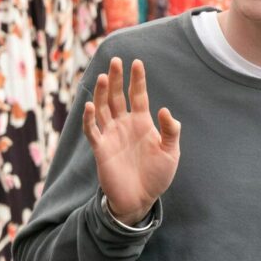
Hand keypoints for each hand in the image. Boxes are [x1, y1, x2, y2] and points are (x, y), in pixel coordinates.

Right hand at [84, 58, 180, 225]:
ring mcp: (111, 135)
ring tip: (102, 76)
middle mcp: (124, 125)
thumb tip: (165, 110)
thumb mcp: (170, 152)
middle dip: (115, 79)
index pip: (137, 95)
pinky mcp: (101, 149)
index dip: (137, 79)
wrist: (140, 200)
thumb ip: (170, 131)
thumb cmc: (157, 176)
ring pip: (103, 108)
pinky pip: (92, 130)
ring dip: (101, 93)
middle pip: (117, 96)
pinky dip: (90, 118)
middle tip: (115, 61)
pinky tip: (90, 105)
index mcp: (141, 122)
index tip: (136, 62)